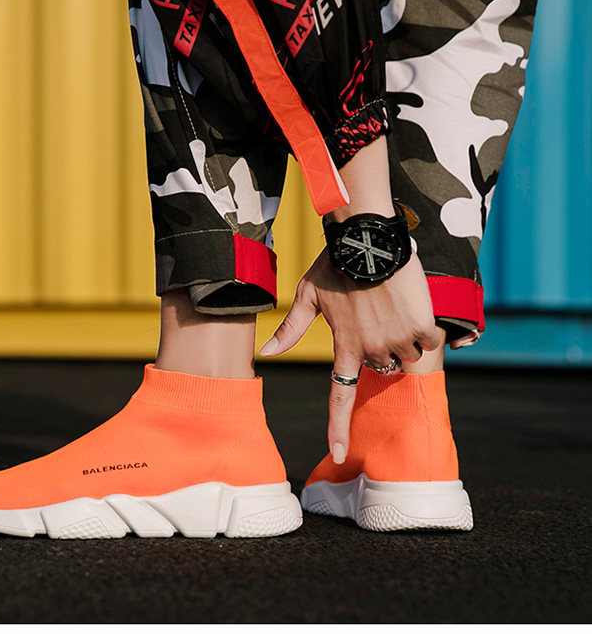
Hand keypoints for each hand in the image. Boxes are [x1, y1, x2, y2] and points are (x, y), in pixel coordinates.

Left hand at [259, 249, 440, 463]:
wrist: (366, 239)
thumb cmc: (334, 266)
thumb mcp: (307, 296)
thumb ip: (292, 330)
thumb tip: (267, 355)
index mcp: (344, 347)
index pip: (339, 396)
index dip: (338, 427)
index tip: (338, 454)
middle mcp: (371, 350)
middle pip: (382, 366)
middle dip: (380, 348)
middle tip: (372, 315)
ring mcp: (398, 340)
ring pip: (406, 354)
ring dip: (402, 337)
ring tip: (388, 306)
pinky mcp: (420, 326)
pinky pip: (427, 339)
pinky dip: (421, 325)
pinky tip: (407, 302)